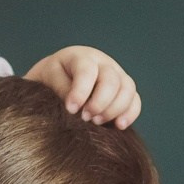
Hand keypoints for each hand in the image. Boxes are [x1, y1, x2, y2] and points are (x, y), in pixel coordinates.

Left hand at [24, 46, 140, 127]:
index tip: (70, 109)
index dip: (81, 91)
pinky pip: (135, 100)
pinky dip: (130, 113)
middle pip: (111, 80)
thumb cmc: (50, 81)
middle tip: (85, 118)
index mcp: (81, 57)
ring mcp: (117, 75)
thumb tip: (76, 107)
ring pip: (127, 89)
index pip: (86, 70)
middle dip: (99, 102)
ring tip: (97, 122)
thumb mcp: (48, 80)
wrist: (57, 81)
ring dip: (114, 109)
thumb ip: (60, 89)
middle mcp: (103, 63)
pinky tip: (119, 126)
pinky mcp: (124, 90)